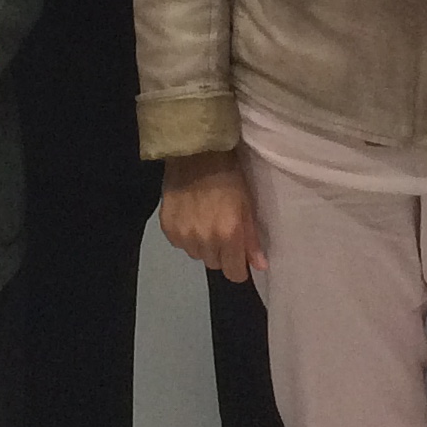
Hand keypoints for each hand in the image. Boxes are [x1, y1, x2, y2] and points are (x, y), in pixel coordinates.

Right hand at [159, 152, 264, 280]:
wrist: (194, 153)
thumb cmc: (228, 176)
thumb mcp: (247, 205)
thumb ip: (252, 239)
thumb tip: (260, 266)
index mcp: (228, 234)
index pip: (233, 273)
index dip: (239, 267)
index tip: (239, 257)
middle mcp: (204, 240)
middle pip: (215, 263)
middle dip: (221, 252)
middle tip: (223, 230)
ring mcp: (183, 236)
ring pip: (197, 255)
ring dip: (203, 244)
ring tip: (205, 221)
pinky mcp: (167, 228)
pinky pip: (180, 244)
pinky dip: (186, 236)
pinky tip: (190, 217)